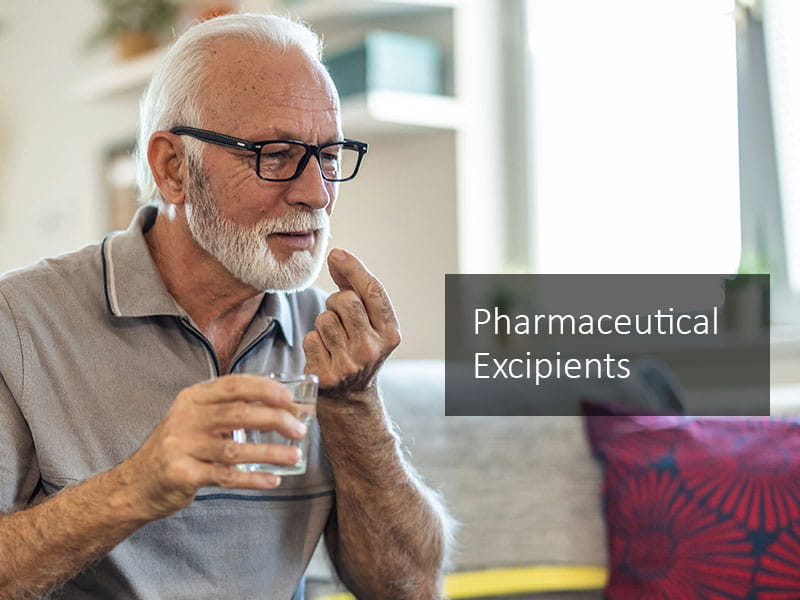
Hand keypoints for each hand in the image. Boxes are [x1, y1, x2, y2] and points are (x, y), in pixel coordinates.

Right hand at [121, 374, 307, 519]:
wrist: (136, 484)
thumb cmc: (179, 446)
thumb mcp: (196, 418)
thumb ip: (230, 409)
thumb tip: (282, 407)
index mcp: (193, 398)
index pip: (233, 385)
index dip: (264, 389)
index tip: (290, 398)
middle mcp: (186, 418)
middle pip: (239, 414)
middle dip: (275, 420)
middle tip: (300, 429)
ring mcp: (182, 447)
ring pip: (235, 449)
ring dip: (270, 453)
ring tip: (294, 456)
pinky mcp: (182, 475)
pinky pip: (226, 477)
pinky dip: (253, 479)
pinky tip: (273, 479)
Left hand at [303, 249, 400, 398]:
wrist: (350, 396)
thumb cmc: (358, 347)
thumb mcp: (369, 322)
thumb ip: (356, 290)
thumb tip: (337, 257)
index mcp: (390, 333)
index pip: (372, 291)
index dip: (354, 268)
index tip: (336, 253)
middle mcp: (373, 349)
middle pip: (345, 300)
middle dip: (336, 302)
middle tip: (339, 316)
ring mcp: (350, 365)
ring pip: (324, 319)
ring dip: (323, 324)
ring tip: (332, 339)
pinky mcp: (326, 375)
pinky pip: (310, 338)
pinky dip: (313, 342)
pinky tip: (323, 354)